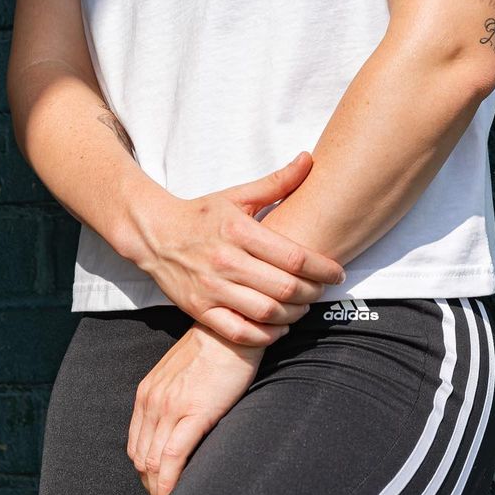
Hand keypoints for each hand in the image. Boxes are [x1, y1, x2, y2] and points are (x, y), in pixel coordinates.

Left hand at [128, 321, 267, 494]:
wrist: (230, 330)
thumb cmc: (214, 352)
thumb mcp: (182, 375)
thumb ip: (173, 399)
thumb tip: (178, 428)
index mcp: (147, 394)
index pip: (137, 446)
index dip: (145, 474)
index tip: (158, 491)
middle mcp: (152, 402)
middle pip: (141, 459)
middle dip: (151, 488)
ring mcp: (170, 407)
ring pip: (154, 463)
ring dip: (159, 492)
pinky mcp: (193, 412)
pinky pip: (173, 457)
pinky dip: (170, 484)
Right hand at [134, 152, 346, 345]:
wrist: (155, 234)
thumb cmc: (202, 214)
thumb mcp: (238, 195)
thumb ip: (277, 182)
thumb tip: (309, 159)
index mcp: (239, 230)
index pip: (293, 256)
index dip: (323, 268)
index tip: (338, 272)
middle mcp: (226, 261)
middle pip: (285, 288)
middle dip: (313, 293)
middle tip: (323, 290)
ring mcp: (212, 288)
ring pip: (266, 313)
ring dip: (294, 315)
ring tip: (304, 307)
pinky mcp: (200, 310)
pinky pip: (240, 332)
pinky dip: (265, 335)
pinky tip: (279, 327)